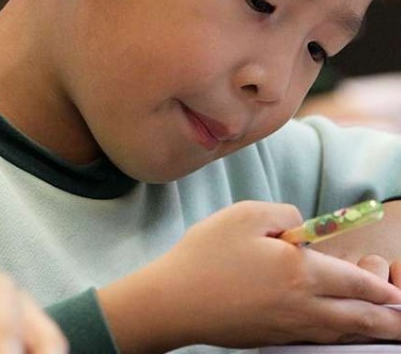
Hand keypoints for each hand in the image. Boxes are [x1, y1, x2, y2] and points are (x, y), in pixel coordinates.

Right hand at [98, 201, 400, 353]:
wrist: (174, 302)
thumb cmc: (206, 255)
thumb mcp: (245, 216)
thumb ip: (285, 214)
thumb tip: (305, 229)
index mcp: (302, 273)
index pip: (358, 282)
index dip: (381, 286)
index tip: (395, 288)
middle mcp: (304, 306)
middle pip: (361, 318)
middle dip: (389, 319)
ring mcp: (289, 326)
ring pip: (342, 332)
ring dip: (368, 329)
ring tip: (383, 326)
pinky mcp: (272, 337)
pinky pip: (319, 339)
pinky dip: (339, 335)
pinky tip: (337, 329)